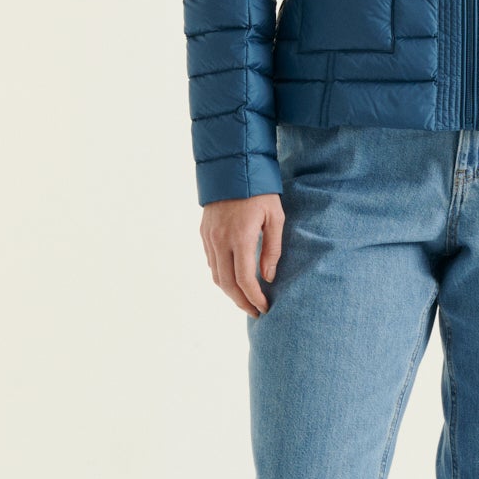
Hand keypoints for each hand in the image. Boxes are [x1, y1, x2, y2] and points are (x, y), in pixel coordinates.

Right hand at [200, 193, 284, 317]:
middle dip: (241, 302)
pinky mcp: (204, 233)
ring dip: (230, 292)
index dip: (254, 298)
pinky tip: (234, 279)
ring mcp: (209, 238)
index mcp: (240, 238)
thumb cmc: (260, 192)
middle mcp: (220, 241)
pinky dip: (221, 276)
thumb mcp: (275, 218)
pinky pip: (211, 262)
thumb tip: (268, 277)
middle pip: (227, 284)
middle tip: (255, 311)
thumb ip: (272, 249)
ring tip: (245, 299)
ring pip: (216, 275)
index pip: (245, 280)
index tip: (264, 307)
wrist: (232, 167)